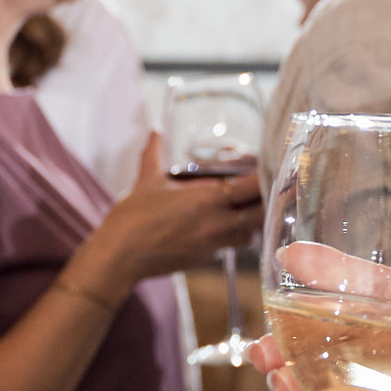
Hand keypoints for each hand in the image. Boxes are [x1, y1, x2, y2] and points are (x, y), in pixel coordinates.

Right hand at [78, 134, 263, 291]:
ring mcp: (214, 244)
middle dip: (265, 201)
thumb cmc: (134, 215)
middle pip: (260, 213)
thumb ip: (154, 153)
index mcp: (208, 199)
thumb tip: (155, 131)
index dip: (265, 177)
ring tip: (243, 207)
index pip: (252, 187)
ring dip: (251, 220)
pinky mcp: (206, 258)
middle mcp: (218, 223)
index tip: (270, 168)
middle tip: (263, 190)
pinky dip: (232, 234)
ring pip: (249, 233)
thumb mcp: (148, 180)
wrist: (121, 255)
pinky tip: (219, 225)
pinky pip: (229, 244)